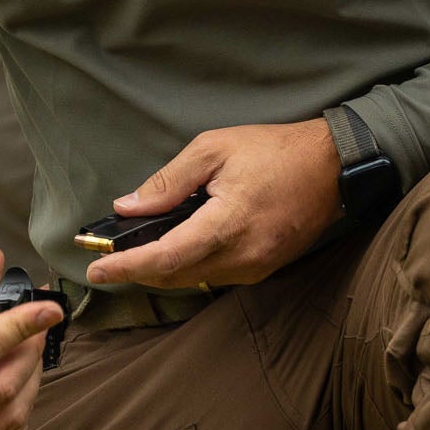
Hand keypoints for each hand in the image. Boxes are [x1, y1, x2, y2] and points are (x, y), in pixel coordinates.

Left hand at [87, 121, 342, 292]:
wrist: (333, 166)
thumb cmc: (275, 150)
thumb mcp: (214, 150)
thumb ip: (169, 182)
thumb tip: (128, 207)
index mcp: (227, 224)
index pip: (165, 258)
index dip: (126, 267)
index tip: (96, 269)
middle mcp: (242, 256)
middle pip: (175, 277)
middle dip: (138, 270)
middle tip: (109, 259)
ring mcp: (255, 267)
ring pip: (194, 280)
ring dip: (163, 270)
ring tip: (137, 253)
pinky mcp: (264, 268)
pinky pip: (216, 276)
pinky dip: (190, 267)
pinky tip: (177, 249)